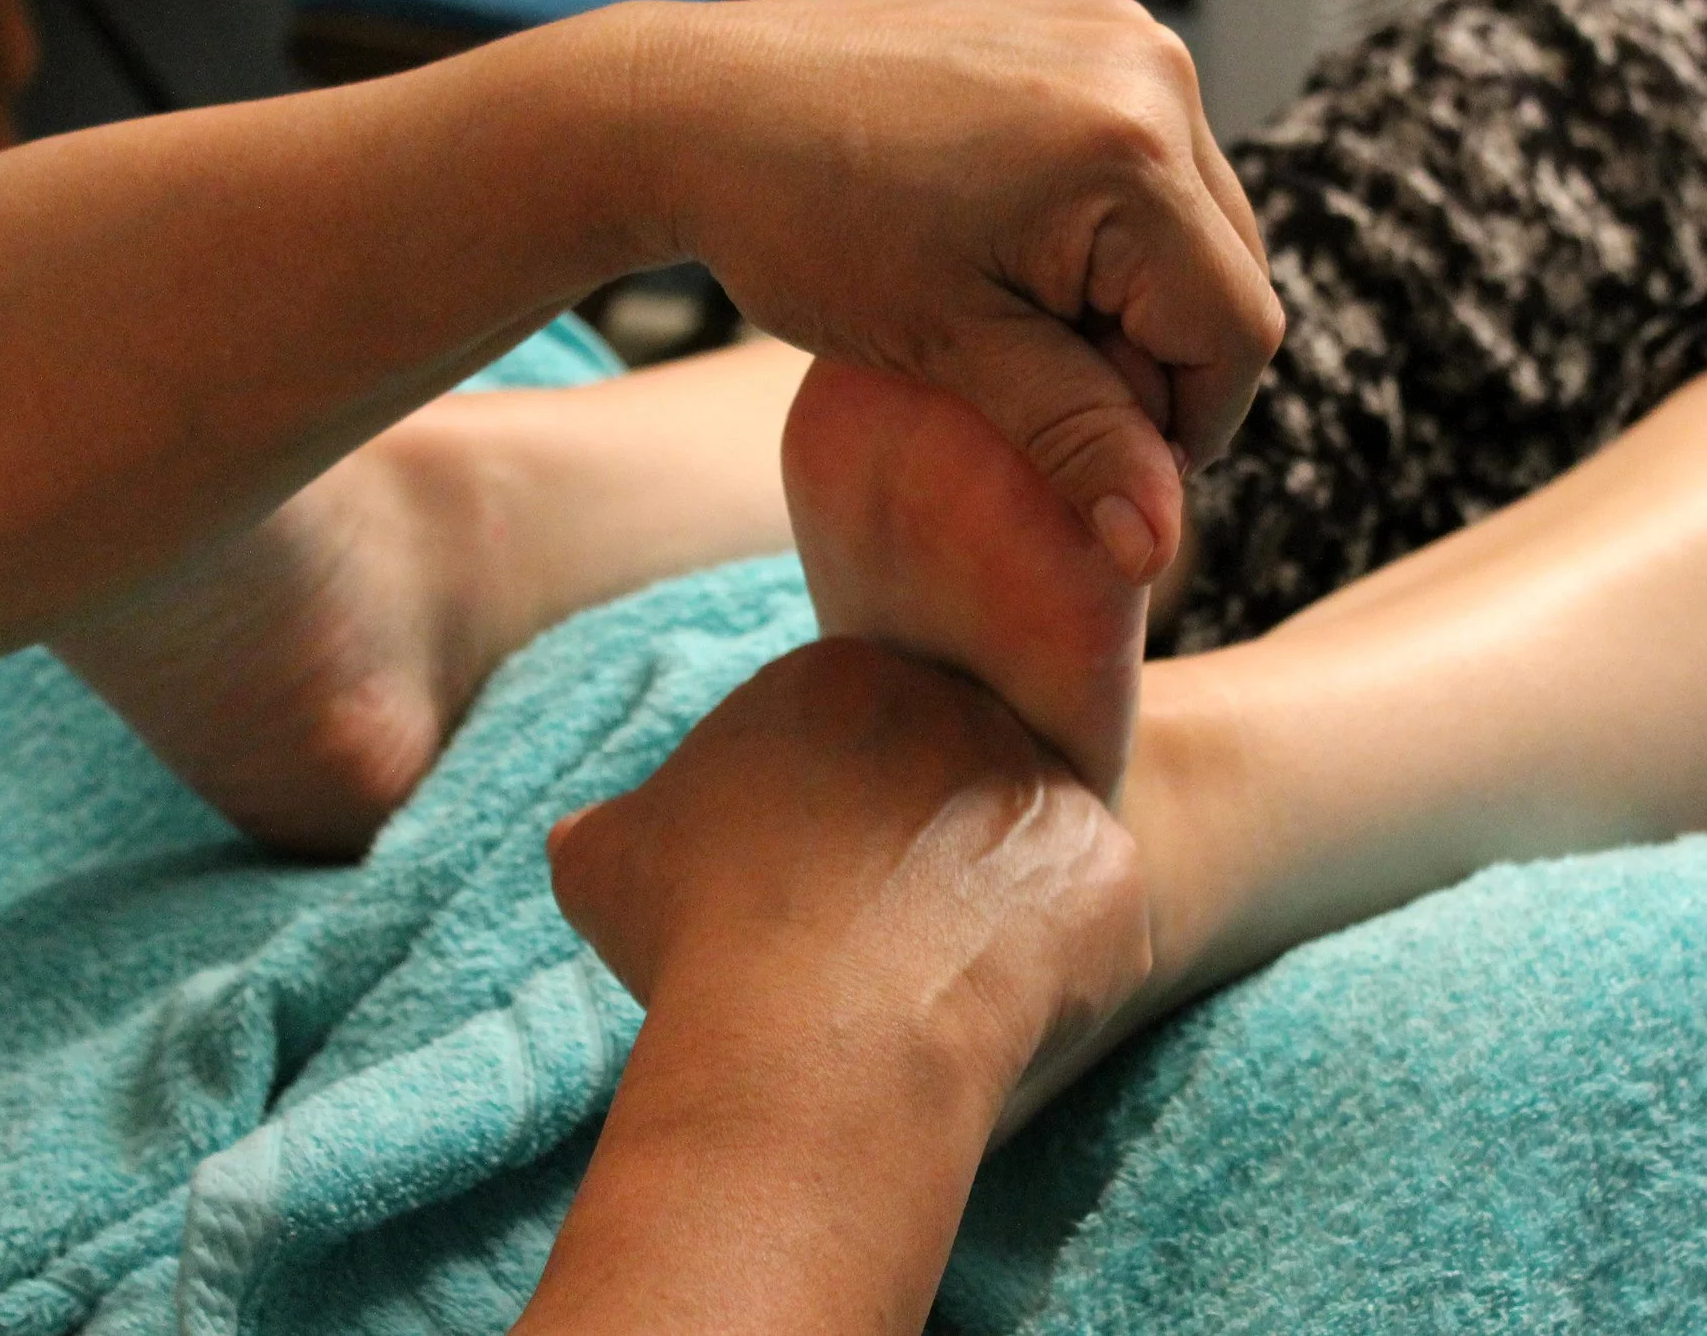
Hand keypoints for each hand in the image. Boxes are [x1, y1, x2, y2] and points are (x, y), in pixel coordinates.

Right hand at [547, 637, 1152, 1102]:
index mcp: (846, 677)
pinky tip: (987, 1018)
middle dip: (910, 869)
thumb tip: (594, 837)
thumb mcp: (608, 861)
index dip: (820, 840)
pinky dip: (1047, 982)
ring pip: (1018, 861)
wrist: (816, 1029)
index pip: (851, 750)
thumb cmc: (703, 939)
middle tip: (862, 954)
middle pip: (945, 792)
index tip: (793, 905)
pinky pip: (1088, 933)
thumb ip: (615, 825)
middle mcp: (964, 702)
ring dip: (980, 922)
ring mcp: (1048, 783)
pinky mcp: (1112, 869)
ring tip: (919, 992)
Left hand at [603, 0, 1283, 582]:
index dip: (1181, 428)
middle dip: (1159, 358)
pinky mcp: (1086, 20)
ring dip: (1137, 292)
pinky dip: (1110, 223)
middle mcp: (1151, 72)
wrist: (697, 105)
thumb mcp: (951, 351)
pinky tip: (1014, 248)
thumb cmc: (803, 231)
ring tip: (1018, 319)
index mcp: (1129, 156)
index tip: (1090, 465)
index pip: (1235, 334)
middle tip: (1041, 394)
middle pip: (1230, 272)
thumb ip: (1076, 441)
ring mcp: (1121, 33)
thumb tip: (1157, 552)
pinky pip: (1150, 154)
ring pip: (1198, 218)